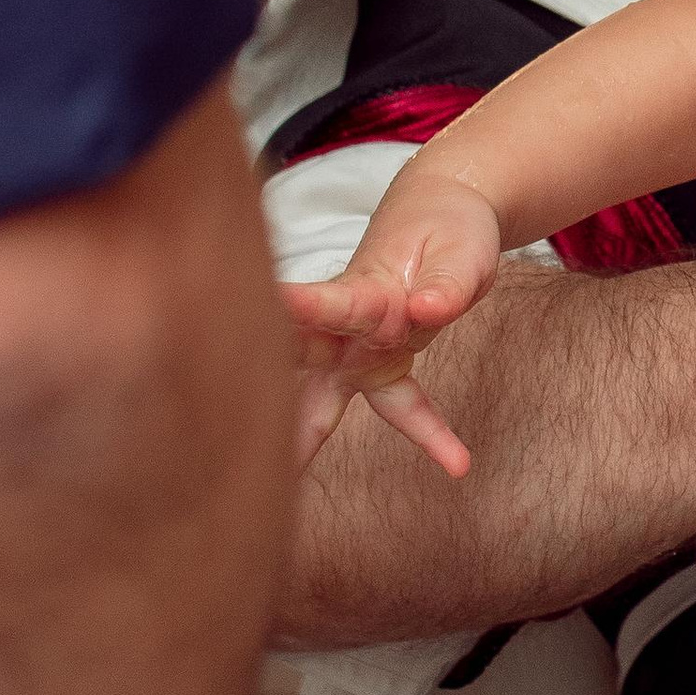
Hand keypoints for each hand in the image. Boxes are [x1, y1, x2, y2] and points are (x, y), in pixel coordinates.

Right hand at [283, 180, 503, 475]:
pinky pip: (400, 407)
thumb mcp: (460, 249)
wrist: (440, 209)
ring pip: (320, 399)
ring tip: (280, 485)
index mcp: (364, 290)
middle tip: (234, 424)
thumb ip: (447, 286)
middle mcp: (349, 328)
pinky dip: (428, 434)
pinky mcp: (380, 365)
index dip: (302, 311)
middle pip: (300, 357)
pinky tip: (459, 463)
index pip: (331, 306)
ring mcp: (358, 350)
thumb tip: (427, 312)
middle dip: (262, 386)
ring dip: (301, 439)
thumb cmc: (446, 226)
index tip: (271, 310)